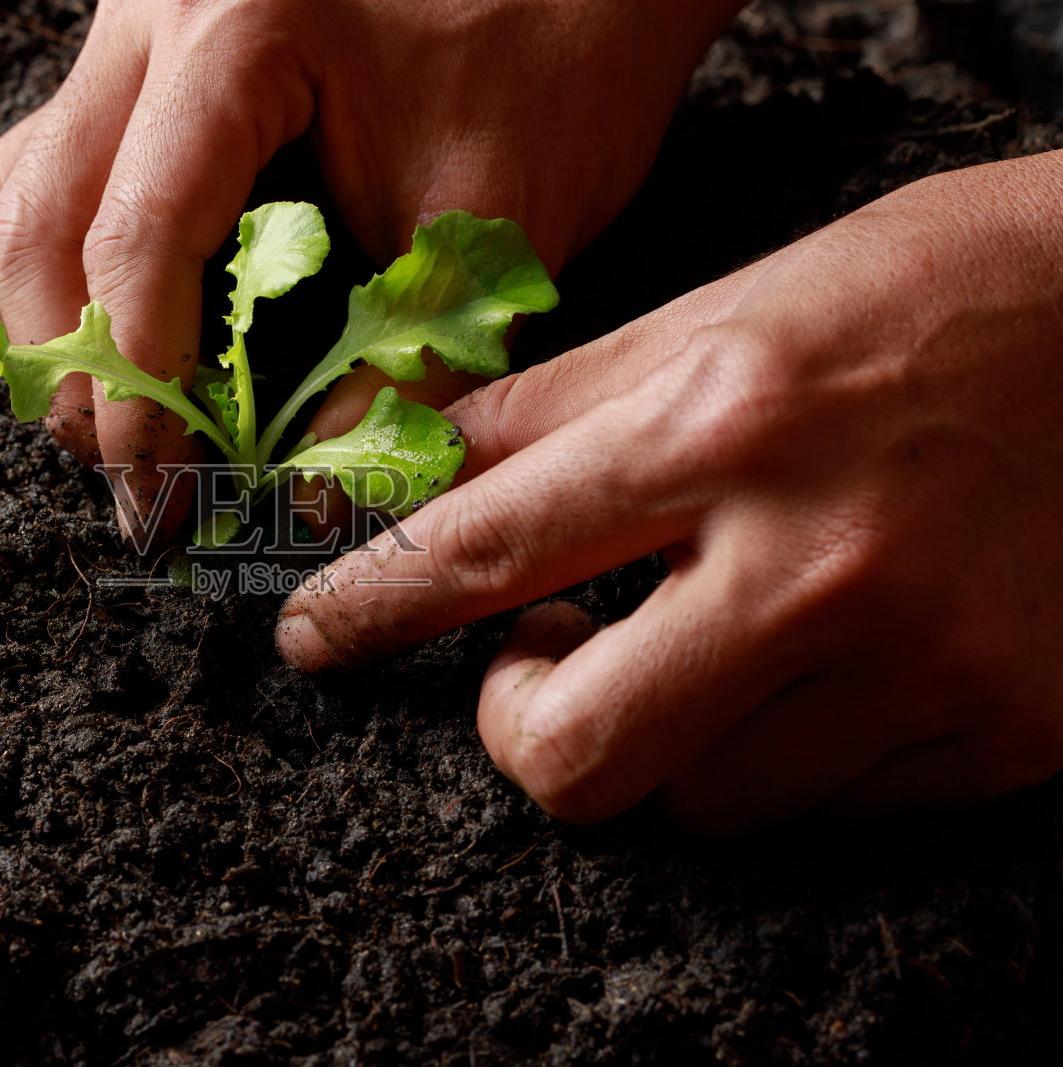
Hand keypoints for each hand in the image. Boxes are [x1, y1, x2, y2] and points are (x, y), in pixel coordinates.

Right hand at [0, 0, 743, 536]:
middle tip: (145, 473)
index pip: (133, 239)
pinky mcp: (140, 61)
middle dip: (77, 373)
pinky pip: (39, 173)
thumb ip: (401, 365)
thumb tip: (307, 492)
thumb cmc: (562, 49)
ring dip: (52, 324)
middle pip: (29, 225)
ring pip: (8, 199)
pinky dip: (63, 269)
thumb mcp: (497, 217)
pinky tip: (136, 323)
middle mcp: (151, 17)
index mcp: (237, 33)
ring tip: (136, 408)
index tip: (158, 489)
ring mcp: (131, 31)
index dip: (134, 388)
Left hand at [276, 150, 1062, 832]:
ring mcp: (921, 661)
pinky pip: (820, 812)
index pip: (482, 549)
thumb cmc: (926, 295)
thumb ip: (555, 412)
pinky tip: (810, 663)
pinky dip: (779, 753)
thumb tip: (416, 476)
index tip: (312, 637)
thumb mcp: (723, 312)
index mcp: (725, 423)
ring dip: (666, 737)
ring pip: (696, 804)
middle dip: (520, 727)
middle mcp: (818, 556)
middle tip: (538, 661)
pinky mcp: (1001, 729)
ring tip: (709, 637)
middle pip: (572, 753)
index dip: (366, 605)